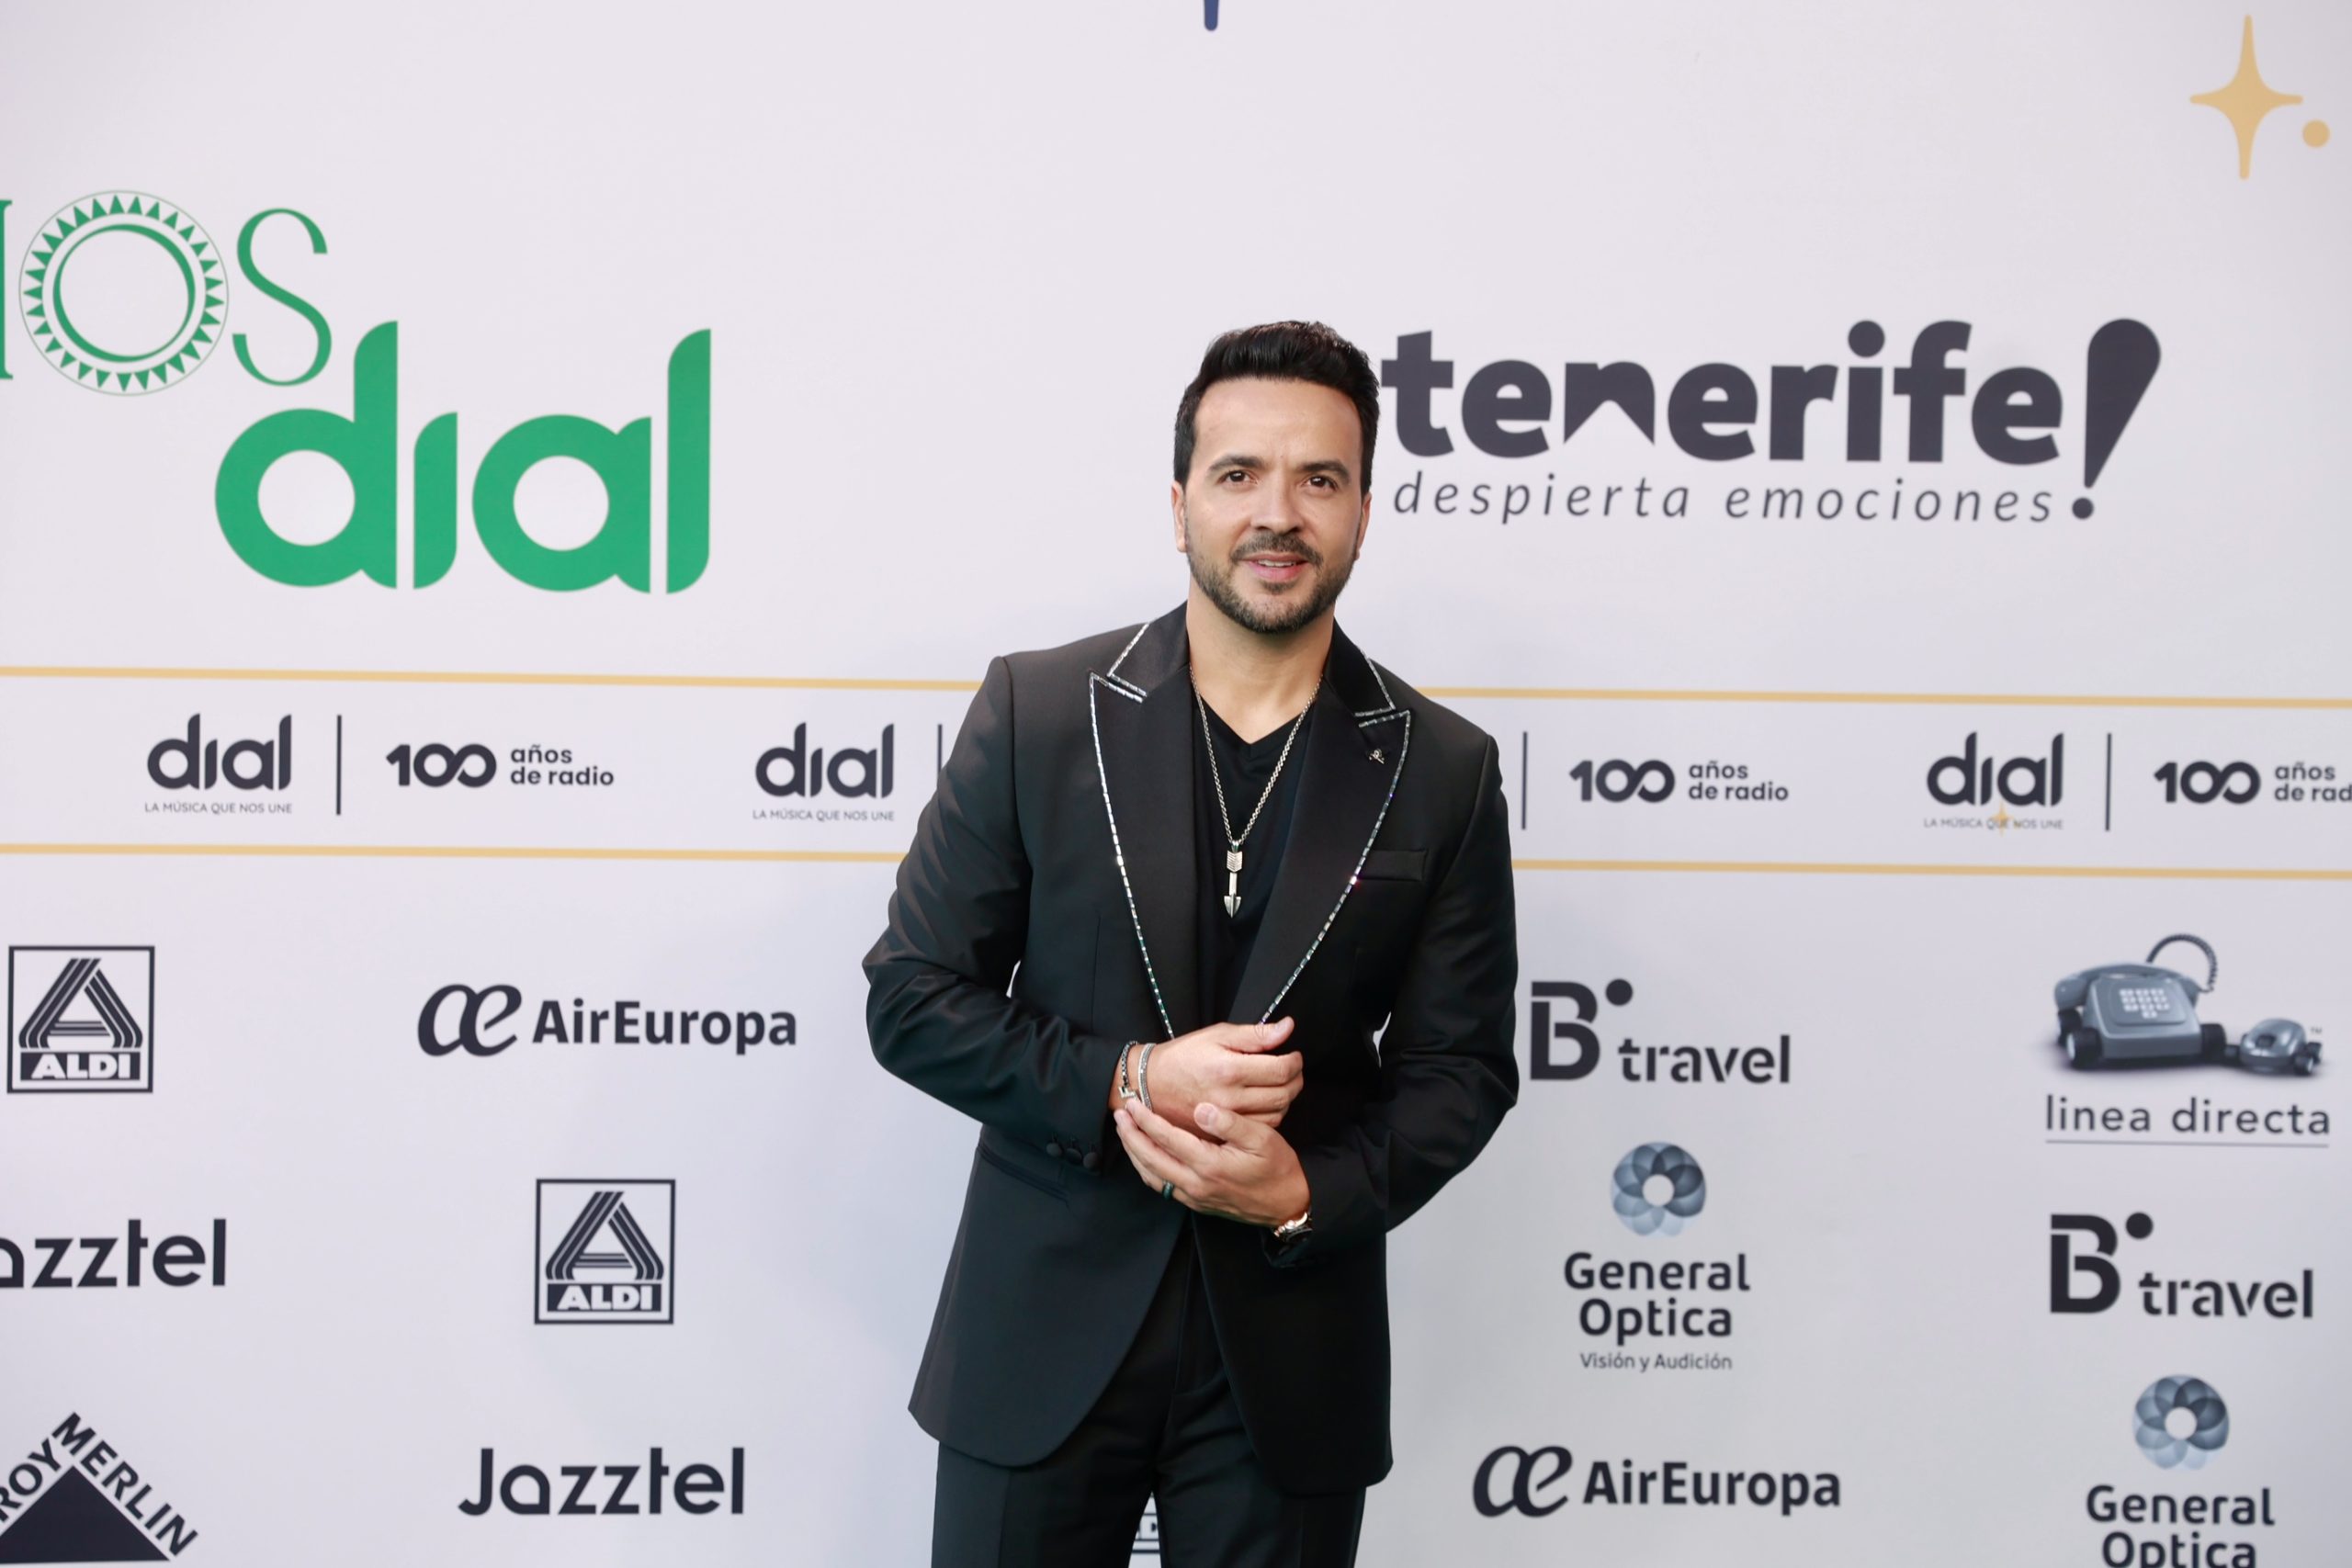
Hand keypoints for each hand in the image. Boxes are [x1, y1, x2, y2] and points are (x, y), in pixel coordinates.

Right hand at [1109, 1018, 1302, 1135]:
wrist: (1150, 1085)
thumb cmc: (1183, 1057)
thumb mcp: (1216, 1035)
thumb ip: (1255, 1034)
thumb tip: (1287, 1028)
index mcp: (1230, 1069)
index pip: (1281, 1070)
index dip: (1295, 1062)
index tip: (1293, 1056)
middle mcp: (1230, 1098)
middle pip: (1283, 1094)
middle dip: (1296, 1080)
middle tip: (1292, 1070)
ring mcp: (1227, 1119)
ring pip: (1276, 1114)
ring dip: (1286, 1099)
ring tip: (1280, 1085)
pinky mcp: (1223, 1132)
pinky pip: (1260, 1128)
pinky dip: (1271, 1115)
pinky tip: (1266, 1103)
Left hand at [1114, 1098, 1311, 1229]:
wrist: (1288, 1204)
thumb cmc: (1278, 1168)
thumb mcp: (1262, 1138)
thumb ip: (1230, 1122)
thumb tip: (1202, 1109)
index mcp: (1209, 1164)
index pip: (1166, 1139)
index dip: (1146, 1120)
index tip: (1133, 1103)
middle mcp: (1196, 1184)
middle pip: (1150, 1158)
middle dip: (1131, 1135)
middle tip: (1120, 1114)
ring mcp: (1194, 1196)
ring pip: (1152, 1175)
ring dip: (1135, 1153)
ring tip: (1126, 1132)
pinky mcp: (1197, 1203)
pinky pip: (1162, 1186)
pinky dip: (1147, 1169)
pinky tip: (1146, 1156)